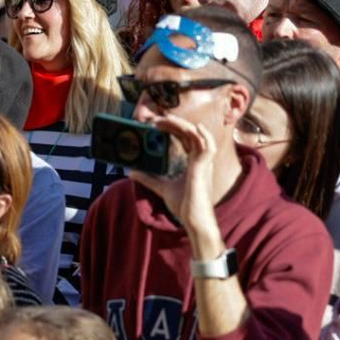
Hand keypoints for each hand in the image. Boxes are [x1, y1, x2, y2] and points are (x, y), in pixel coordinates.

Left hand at [128, 111, 222, 243]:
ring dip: (182, 125)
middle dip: (174, 123)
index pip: (185, 138)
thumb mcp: (162, 188)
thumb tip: (132, 172)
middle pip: (189, 133)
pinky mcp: (203, 169)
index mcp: (193, 162)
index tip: (158, 124)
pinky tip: (196, 127)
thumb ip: (149, 179)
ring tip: (166, 119)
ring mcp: (203, 163)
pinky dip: (205, 136)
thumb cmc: (185, 206)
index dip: (174, 128)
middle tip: (157, 119)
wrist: (194, 221)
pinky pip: (208, 147)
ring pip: (197, 135)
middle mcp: (200, 160)